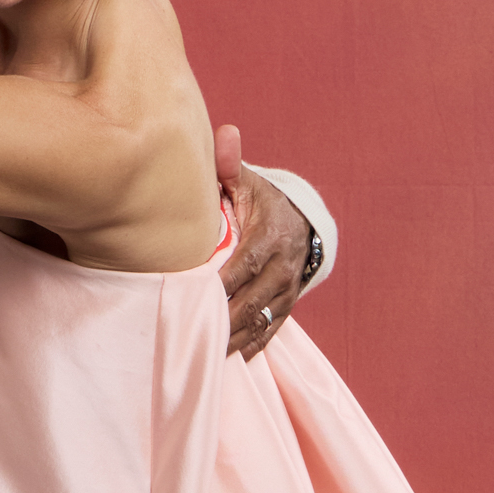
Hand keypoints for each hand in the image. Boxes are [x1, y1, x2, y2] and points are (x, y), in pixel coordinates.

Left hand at [215, 127, 312, 360]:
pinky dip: (250, 347)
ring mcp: (287, 291)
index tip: (193, 296)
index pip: (243, 265)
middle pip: (250, 301)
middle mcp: (282, 268)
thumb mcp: (249, 182)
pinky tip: (229, 359)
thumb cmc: (263, 202)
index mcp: (270, 237)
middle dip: (223, 320)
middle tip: (191, 335)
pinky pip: (270, 332)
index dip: (220, 283)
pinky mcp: (287, 307)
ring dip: (232, 339)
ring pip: (259, 322)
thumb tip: (224, 133)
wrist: (302, 222)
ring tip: (205, 355)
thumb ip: (230, 165)